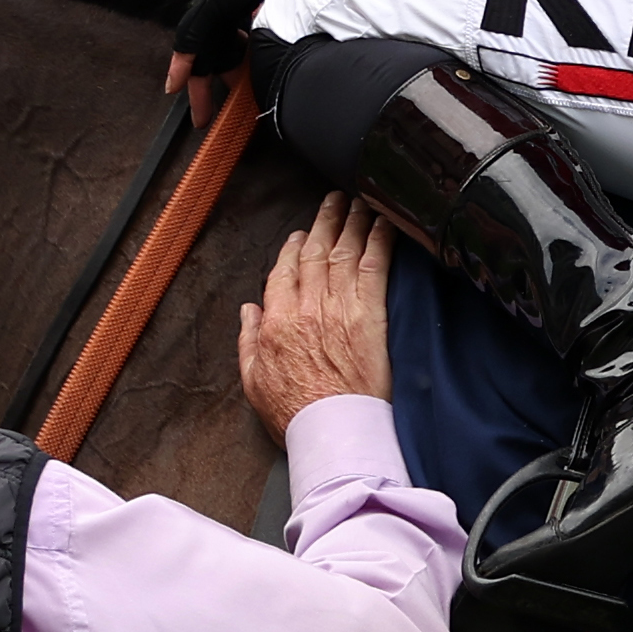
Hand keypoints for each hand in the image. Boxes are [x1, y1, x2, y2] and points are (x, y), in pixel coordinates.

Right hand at [165, 0, 352, 87]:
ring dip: (225, 61)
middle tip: (206, 109)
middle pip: (204, 39)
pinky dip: (237, 43)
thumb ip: (253, 27)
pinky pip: (231, 18)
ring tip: (237, 87)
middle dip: (204, 76)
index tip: (174, 89)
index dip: (183, 66)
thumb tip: (242, 58)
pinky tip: (251, 55)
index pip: (193, 35)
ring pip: (218, 32)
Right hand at [238, 196, 397, 431]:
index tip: (299, 236)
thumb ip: (248, 340)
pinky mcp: (370, 315)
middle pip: (315, 253)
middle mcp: (307, 308)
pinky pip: (374, 268)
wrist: (332, 430)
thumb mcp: (253, 380)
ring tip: (358, 203)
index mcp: (277, 322)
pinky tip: (384, 224)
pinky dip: (379, 241)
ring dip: (351, 223)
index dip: (292, 250)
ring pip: (344, 253)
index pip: (283, 273)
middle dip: (324, 222)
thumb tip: (248, 310)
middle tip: (333, 201)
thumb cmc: (294, 413)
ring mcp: (339, 308)